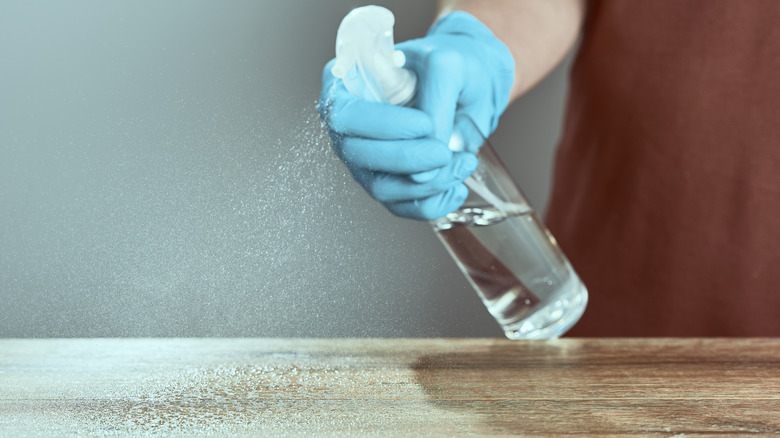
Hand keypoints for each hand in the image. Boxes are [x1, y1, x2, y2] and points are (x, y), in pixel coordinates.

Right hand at [318, 11, 513, 220]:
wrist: (465, 85)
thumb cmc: (449, 68)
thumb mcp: (447, 69)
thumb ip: (434, 109)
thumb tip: (424, 170)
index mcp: (347, 85)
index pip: (345, 114)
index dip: (382, 126)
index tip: (424, 124)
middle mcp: (347, 126)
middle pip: (358, 155)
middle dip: (407, 159)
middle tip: (446, 152)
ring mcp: (363, 159)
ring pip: (380, 187)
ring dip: (426, 184)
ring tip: (463, 163)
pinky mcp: (386, 184)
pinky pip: (401, 207)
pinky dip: (433, 204)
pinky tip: (457, 187)